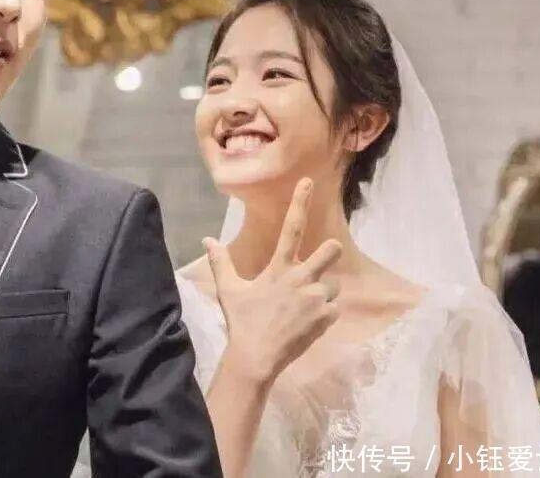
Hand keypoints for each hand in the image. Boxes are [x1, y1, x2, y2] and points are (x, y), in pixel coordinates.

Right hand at [204, 178, 341, 387]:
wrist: (256, 357)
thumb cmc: (241, 321)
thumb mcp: (228, 290)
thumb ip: (220, 262)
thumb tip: (207, 239)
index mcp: (278, 268)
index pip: (291, 228)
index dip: (300, 202)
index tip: (309, 182)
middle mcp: (301, 278)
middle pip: (331, 251)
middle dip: (330, 252)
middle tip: (322, 262)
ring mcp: (316, 298)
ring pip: (331, 286)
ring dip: (321, 294)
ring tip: (301, 309)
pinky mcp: (326, 317)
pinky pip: (333, 310)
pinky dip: (323, 316)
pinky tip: (306, 325)